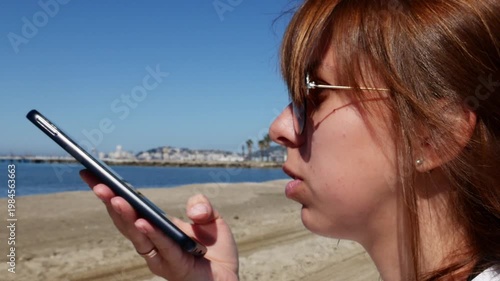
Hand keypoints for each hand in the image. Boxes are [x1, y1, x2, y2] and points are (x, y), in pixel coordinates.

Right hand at [80, 169, 238, 280]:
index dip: (112, 193)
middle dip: (111, 202)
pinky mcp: (175, 266)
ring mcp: (161, 257)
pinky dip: (152, 234)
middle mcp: (153, 243)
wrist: (228, 277)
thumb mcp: (211, 220)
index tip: (92, 175)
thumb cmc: (216, 251)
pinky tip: (142, 222)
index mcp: (157, 228)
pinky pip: (163, 248)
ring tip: (114, 198)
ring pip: (138, 235)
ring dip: (126, 216)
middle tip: (96, 183)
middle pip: (127, 221)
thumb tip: (194, 210)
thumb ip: (202, 207)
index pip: (131, 209)